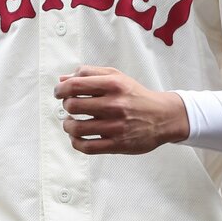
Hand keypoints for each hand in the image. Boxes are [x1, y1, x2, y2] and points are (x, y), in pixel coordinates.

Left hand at [53, 65, 188, 155]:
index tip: (59, 92)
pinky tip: (76, 136)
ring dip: (67, 125)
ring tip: (70, 122)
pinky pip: (87, 146)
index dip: (61, 89)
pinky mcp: (117, 144)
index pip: (76, 84)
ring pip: (77, 127)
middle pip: (73, 105)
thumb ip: (89, 74)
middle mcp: (115, 105)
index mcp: (114, 84)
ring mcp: (116, 126)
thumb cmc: (136, 96)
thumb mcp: (117, 77)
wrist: (163, 117)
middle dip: (65, 105)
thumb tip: (63, 79)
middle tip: (69, 106)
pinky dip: (75, 141)